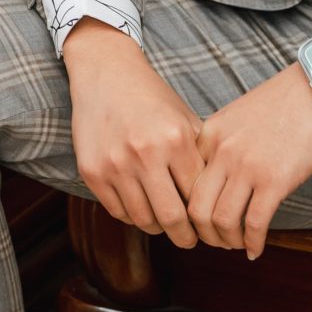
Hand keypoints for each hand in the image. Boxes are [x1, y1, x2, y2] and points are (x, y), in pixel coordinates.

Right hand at [61, 19, 208, 247]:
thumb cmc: (151, 97)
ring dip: (157, 227)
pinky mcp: (92, 171)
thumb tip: (219, 201)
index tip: (208, 226)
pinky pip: (117, 211)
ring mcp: (115, 164)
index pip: (197, 197)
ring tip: (164, 223)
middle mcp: (145, 153)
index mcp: (175, 139)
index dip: (205, 217)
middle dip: (185, 237)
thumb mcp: (185, 118)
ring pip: (143, 219)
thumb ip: (200, 157)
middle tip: (190, 240)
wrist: (105, 72)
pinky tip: (141, 207)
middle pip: (172, 218)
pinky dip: (132, 216)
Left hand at [185, 64, 311, 258]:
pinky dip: (253, 243)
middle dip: (204, 234)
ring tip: (238, 245)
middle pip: (196, 208)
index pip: (185, 183)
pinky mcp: (275, 180)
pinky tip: (257, 249)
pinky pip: (254, 223)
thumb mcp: (237, 117)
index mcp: (209, 135)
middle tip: (218, 241)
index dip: (190, 210)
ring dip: (227, 241)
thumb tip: (218, 180)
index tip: (202, 221)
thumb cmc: (284, 102)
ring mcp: (246, 167)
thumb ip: (221, 144)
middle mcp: (221, 152)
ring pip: (221, 221)